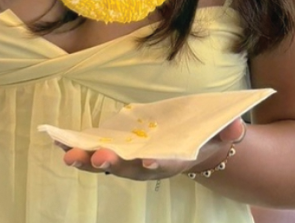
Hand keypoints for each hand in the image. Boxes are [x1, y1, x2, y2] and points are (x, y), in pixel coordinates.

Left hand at [61, 118, 246, 181]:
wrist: (192, 149)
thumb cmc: (207, 139)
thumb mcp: (223, 134)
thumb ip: (228, 130)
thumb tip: (234, 125)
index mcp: (175, 160)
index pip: (166, 165)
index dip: (157, 164)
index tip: (147, 161)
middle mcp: (150, 166)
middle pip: (129, 169)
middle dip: (112, 164)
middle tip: (96, 158)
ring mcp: (132, 161)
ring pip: (107, 165)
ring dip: (87, 161)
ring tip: (67, 154)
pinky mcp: (119, 152)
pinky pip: (96, 152)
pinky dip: (79, 148)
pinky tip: (60, 141)